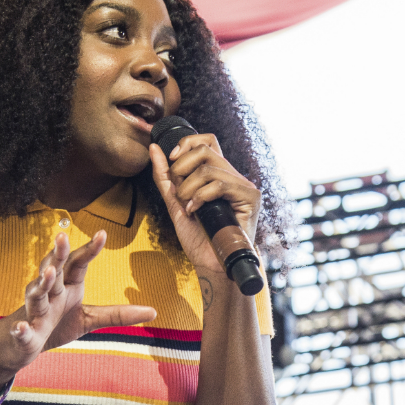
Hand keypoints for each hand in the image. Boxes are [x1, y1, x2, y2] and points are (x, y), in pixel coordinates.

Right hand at [0, 231, 156, 370]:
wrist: (24, 344)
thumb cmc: (56, 324)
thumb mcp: (89, 318)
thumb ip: (117, 314)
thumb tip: (153, 312)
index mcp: (67, 286)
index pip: (78, 263)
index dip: (89, 249)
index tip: (103, 233)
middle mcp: (49, 293)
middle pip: (53, 269)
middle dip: (58, 254)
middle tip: (63, 236)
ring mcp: (34, 312)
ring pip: (36, 294)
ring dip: (41, 283)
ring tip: (49, 273)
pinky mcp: (23, 333)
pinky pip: (22, 331)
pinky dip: (21, 330)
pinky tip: (21, 329)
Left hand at [149, 134, 260, 277]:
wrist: (211, 264)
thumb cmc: (198, 237)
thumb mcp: (175, 202)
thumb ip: (165, 177)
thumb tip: (154, 149)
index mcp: (218, 174)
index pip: (206, 141)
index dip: (187, 144)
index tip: (172, 161)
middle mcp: (233, 176)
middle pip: (205, 150)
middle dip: (181, 168)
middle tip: (179, 192)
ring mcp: (243, 186)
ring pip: (209, 169)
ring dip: (189, 189)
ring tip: (188, 207)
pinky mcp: (250, 197)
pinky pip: (220, 185)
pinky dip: (201, 197)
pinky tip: (196, 211)